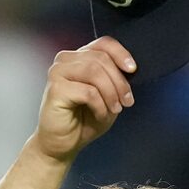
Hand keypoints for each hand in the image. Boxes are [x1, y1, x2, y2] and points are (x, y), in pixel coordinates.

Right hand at [33, 37, 136, 163]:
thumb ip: (113, 78)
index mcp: (78, 58)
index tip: (132, 69)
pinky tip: (100, 114)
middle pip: (101, 58)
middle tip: (126, 101)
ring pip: (94, 71)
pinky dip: (100, 105)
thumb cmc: (82, 120)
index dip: (121, 54)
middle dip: (119, 82)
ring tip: (115, 109)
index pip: (103, 43)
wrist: (62, 144)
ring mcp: (57, 73)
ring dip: (110, 92)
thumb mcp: (106, 96)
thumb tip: (129, 69)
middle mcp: (65, 61)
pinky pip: (88, 91)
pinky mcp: (55, 89)